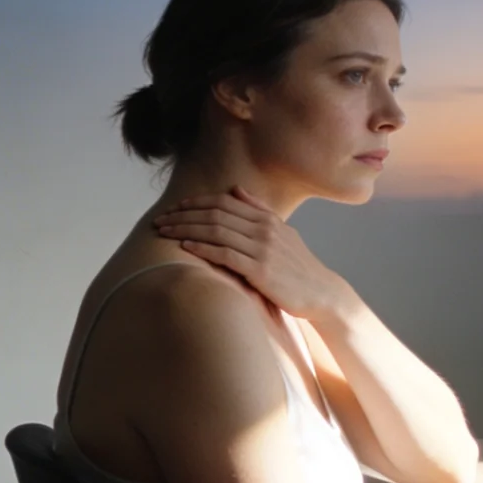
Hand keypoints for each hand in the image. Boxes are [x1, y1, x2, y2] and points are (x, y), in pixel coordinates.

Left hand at [152, 186, 350, 319]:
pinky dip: (203, 248)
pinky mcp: (260, 270)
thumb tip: (235, 189)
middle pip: (215, 214)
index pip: (224, 202)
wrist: (321, 293)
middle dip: (183, 215)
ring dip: (186, 230)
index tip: (174, 208)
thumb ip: (257, 210)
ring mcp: (263, 249)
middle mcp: (264, 229)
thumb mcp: (281, 232)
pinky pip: (225, 254)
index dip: (195, 203)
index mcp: (267, 218)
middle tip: (160, 220)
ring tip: (165, 232)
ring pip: (216, 231)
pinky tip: (186, 247)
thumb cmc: (297, 266)